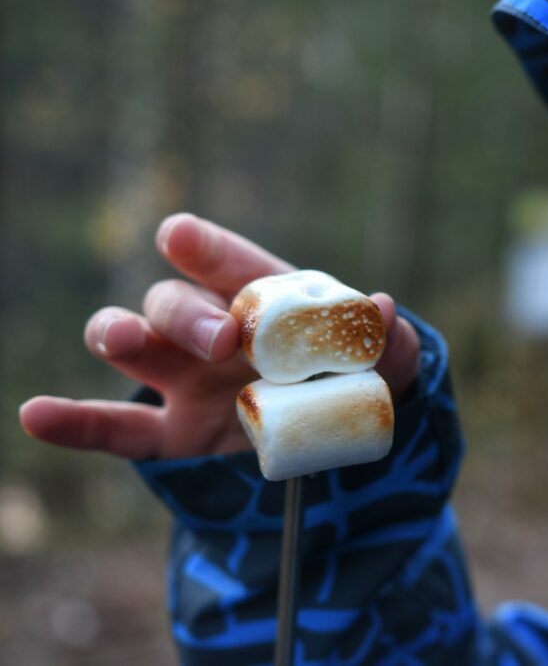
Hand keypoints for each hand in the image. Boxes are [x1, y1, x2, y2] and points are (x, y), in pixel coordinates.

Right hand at [19, 213, 420, 459]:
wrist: (335, 435)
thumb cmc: (353, 377)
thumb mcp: (384, 361)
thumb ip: (386, 337)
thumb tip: (383, 308)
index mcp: (264, 301)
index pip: (232, 265)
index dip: (206, 250)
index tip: (179, 236)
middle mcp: (214, 331)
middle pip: (176, 302)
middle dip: (187, 312)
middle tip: (220, 337)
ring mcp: (186, 380)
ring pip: (134, 343)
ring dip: (122, 334)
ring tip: (121, 338)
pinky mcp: (173, 433)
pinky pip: (117, 429)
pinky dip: (76, 422)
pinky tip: (36, 415)